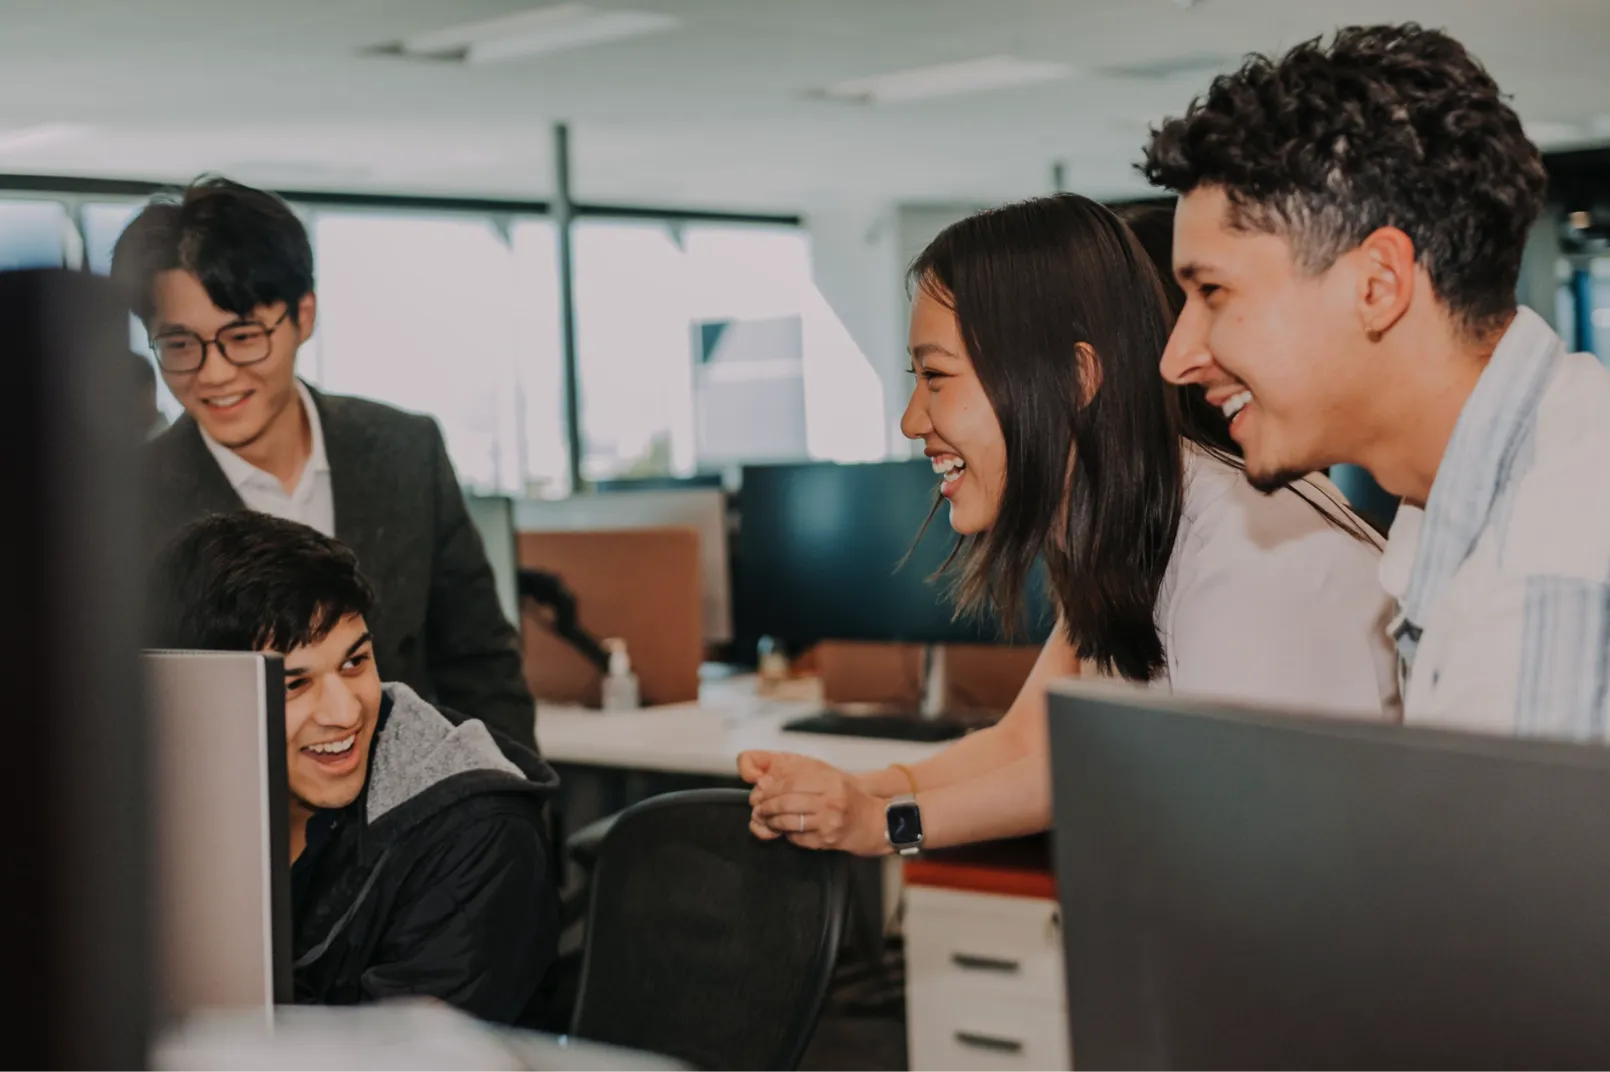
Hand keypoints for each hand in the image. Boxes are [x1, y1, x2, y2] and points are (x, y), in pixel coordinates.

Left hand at [740, 751, 889, 856]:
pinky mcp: (827, 840)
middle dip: (767, 806)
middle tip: (759, 808)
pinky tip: (787, 830)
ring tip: (767, 819)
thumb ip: (800, 773)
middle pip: (786, 802)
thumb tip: (768, 779)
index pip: (791, 782)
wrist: (875, 822)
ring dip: (772, 822)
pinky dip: (787, 834)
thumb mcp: (829, 776)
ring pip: (788, 822)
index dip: (771, 788)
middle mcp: (831, 800)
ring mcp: (829, 822)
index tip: (761, 791)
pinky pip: (797, 837)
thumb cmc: (850, 798)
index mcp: (830, 781)